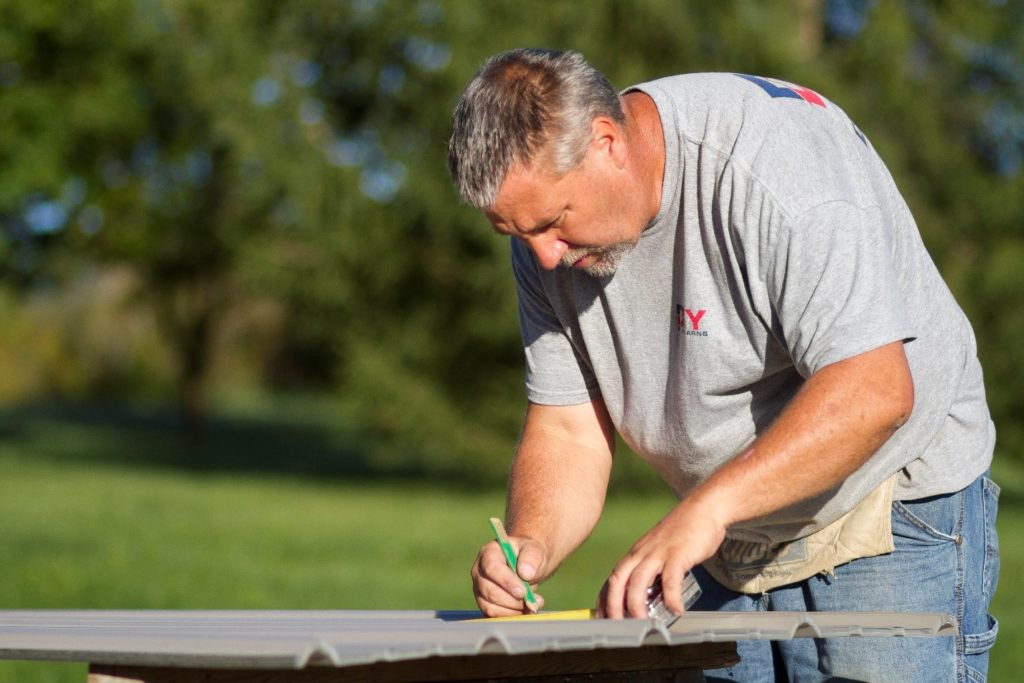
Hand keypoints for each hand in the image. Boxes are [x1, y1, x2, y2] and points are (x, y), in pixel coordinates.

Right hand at [471, 535, 546, 615]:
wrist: (530, 565)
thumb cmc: (530, 555)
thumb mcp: (535, 550)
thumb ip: (532, 557)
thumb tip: (525, 573)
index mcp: (489, 553)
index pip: (491, 568)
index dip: (506, 582)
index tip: (522, 592)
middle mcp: (479, 572)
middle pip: (489, 591)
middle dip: (512, 600)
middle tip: (531, 600)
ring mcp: (480, 589)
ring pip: (491, 607)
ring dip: (513, 610)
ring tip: (531, 604)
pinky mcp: (485, 604)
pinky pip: (494, 616)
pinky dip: (512, 616)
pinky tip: (526, 609)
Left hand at [597, 497, 726, 618]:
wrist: (703, 508)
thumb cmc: (683, 532)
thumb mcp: (659, 550)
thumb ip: (653, 569)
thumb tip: (650, 596)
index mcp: (636, 553)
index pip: (613, 578)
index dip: (605, 598)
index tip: (602, 617)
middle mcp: (642, 553)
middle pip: (618, 580)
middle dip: (613, 605)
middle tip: (615, 625)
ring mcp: (659, 553)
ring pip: (638, 581)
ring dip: (636, 605)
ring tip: (642, 624)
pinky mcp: (678, 554)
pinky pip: (671, 580)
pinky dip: (671, 598)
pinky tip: (676, 610)